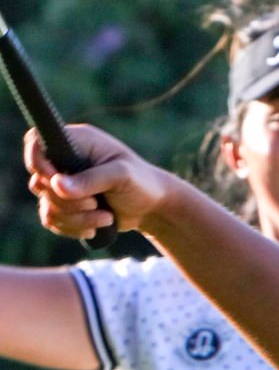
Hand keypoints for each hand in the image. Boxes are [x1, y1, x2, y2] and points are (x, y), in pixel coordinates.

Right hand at [25, 123, 173, 239]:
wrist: (152, 208)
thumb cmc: (142, 183)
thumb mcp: (121, 176)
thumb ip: (91, 180)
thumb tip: (56, 185)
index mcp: (76, 141)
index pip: (36, 142)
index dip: (39, 163)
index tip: (57, 181)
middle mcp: (64, 161)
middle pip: (40, 182)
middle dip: (69, 201)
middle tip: (97, 203)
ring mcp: (62, 184)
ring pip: (47, 205)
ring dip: (76, 218)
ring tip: (106, 216)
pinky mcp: (64, 205)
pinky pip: (51, 220)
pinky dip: (72, 228)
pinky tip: (95, 227)